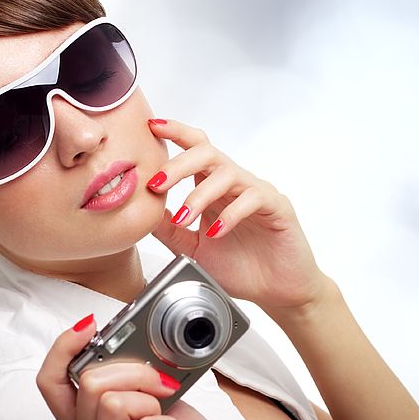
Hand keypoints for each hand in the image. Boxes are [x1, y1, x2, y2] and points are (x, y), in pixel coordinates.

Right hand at [36, 315, 248, 419]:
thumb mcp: (145, 398)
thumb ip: (126, 378)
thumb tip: (125, 342)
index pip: (50, 383)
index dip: (63, 348)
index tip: (90, 326)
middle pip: (90, 385)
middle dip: (132, 371)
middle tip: (157, 384)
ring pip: (114, 404)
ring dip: (150, 401)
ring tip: (161, 416)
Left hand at [146, 118, 330, 311]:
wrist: (275, 292)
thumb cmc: (240, 267)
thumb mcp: (191, 248)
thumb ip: (168, 229)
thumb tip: (140, 210)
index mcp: (214, 188)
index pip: (195, 148)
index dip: (175, 133)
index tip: (151, 127)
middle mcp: (235, 184)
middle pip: (207, 153)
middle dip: (178, 164)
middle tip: (156, 183)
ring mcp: (257, 193)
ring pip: (227, 173)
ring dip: (199, 194)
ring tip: (184, 218)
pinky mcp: (277, 208)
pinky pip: (253, 198)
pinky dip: (231, 214)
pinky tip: (215, 232)